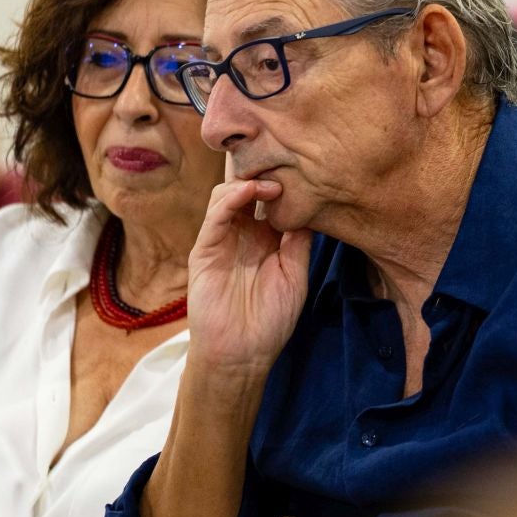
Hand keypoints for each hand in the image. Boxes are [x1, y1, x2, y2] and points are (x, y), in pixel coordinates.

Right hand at [187, 178, 311, 383]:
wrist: (242, 354)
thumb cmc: (270, 321)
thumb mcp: (295, 275)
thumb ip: (299, 241)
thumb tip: (311, 205)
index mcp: (266, 239)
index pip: (271, 199)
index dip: (284, 181)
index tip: (303, 167)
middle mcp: (244, 234)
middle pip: (247, 189)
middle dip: (263, 171)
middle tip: (283, 162)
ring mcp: (223, 239)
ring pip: (228, 194)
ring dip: (249, 182)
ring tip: (272, 183)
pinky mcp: (205, 250)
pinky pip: (215, 217)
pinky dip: (230, 198)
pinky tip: (248, 190)